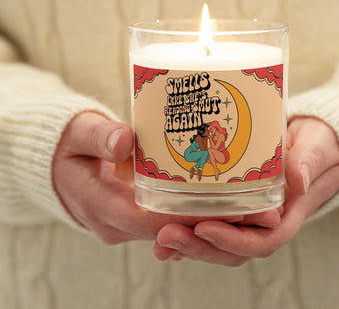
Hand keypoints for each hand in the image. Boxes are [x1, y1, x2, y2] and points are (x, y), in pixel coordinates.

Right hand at [52, 112, 244, 243]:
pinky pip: (169, 223)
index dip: (192, 217)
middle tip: (254, 208)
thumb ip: (99, 136)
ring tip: (249, 205)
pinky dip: (195, 215)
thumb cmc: (69, 146)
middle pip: (171, 230)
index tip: (230, 208)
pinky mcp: (136, 218)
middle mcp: (117, 224)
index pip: (153, 221)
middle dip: (212, 222)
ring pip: (174, 231)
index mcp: (101, 205)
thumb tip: (124, 141)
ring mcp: (127, 225)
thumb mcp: (78, 133)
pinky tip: (223, 201)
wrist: (58, 166)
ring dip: (209, 222)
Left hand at [153, 117, 338, 265]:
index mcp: (287, 215)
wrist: (312, 146)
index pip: (261, 241)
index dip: (233, 240)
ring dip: (188, 244)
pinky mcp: (236, 208)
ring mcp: (249, 219)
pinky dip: (189, 232)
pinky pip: (212, 226)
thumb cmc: (315, 146)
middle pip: (232, 249)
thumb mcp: (316, 147)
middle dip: (199, 247)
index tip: (205, 228)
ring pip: (218, 243)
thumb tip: (298, 179)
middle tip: (166, 235)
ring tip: (159, 238)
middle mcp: (266, 223)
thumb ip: (308, 161)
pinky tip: (164, 230)